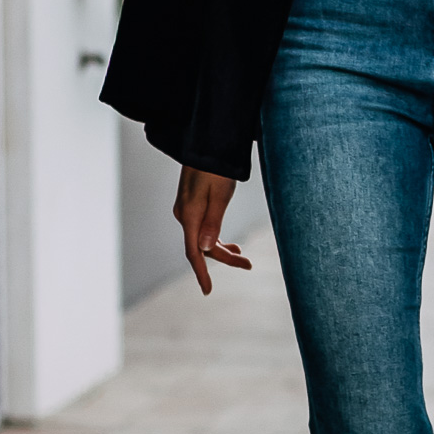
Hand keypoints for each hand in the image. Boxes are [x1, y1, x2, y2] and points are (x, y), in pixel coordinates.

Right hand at [173, 166, 252, 294]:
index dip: (201, 272)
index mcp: (189, 214)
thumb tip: (207, 248)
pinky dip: (217, 238)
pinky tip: (230, 243)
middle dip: (225, 258)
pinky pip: (203, 228)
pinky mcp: (192, 205)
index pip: (194, 251)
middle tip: (249, 265)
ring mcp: (187, 210)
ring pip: (203, 238)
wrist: (208, 143)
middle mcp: (184, 214)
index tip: (208, 291)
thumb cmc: (217, 167)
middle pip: (202, 247)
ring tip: (243, 256)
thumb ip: (213, 222)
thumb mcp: (219, 194)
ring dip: (223, 249)